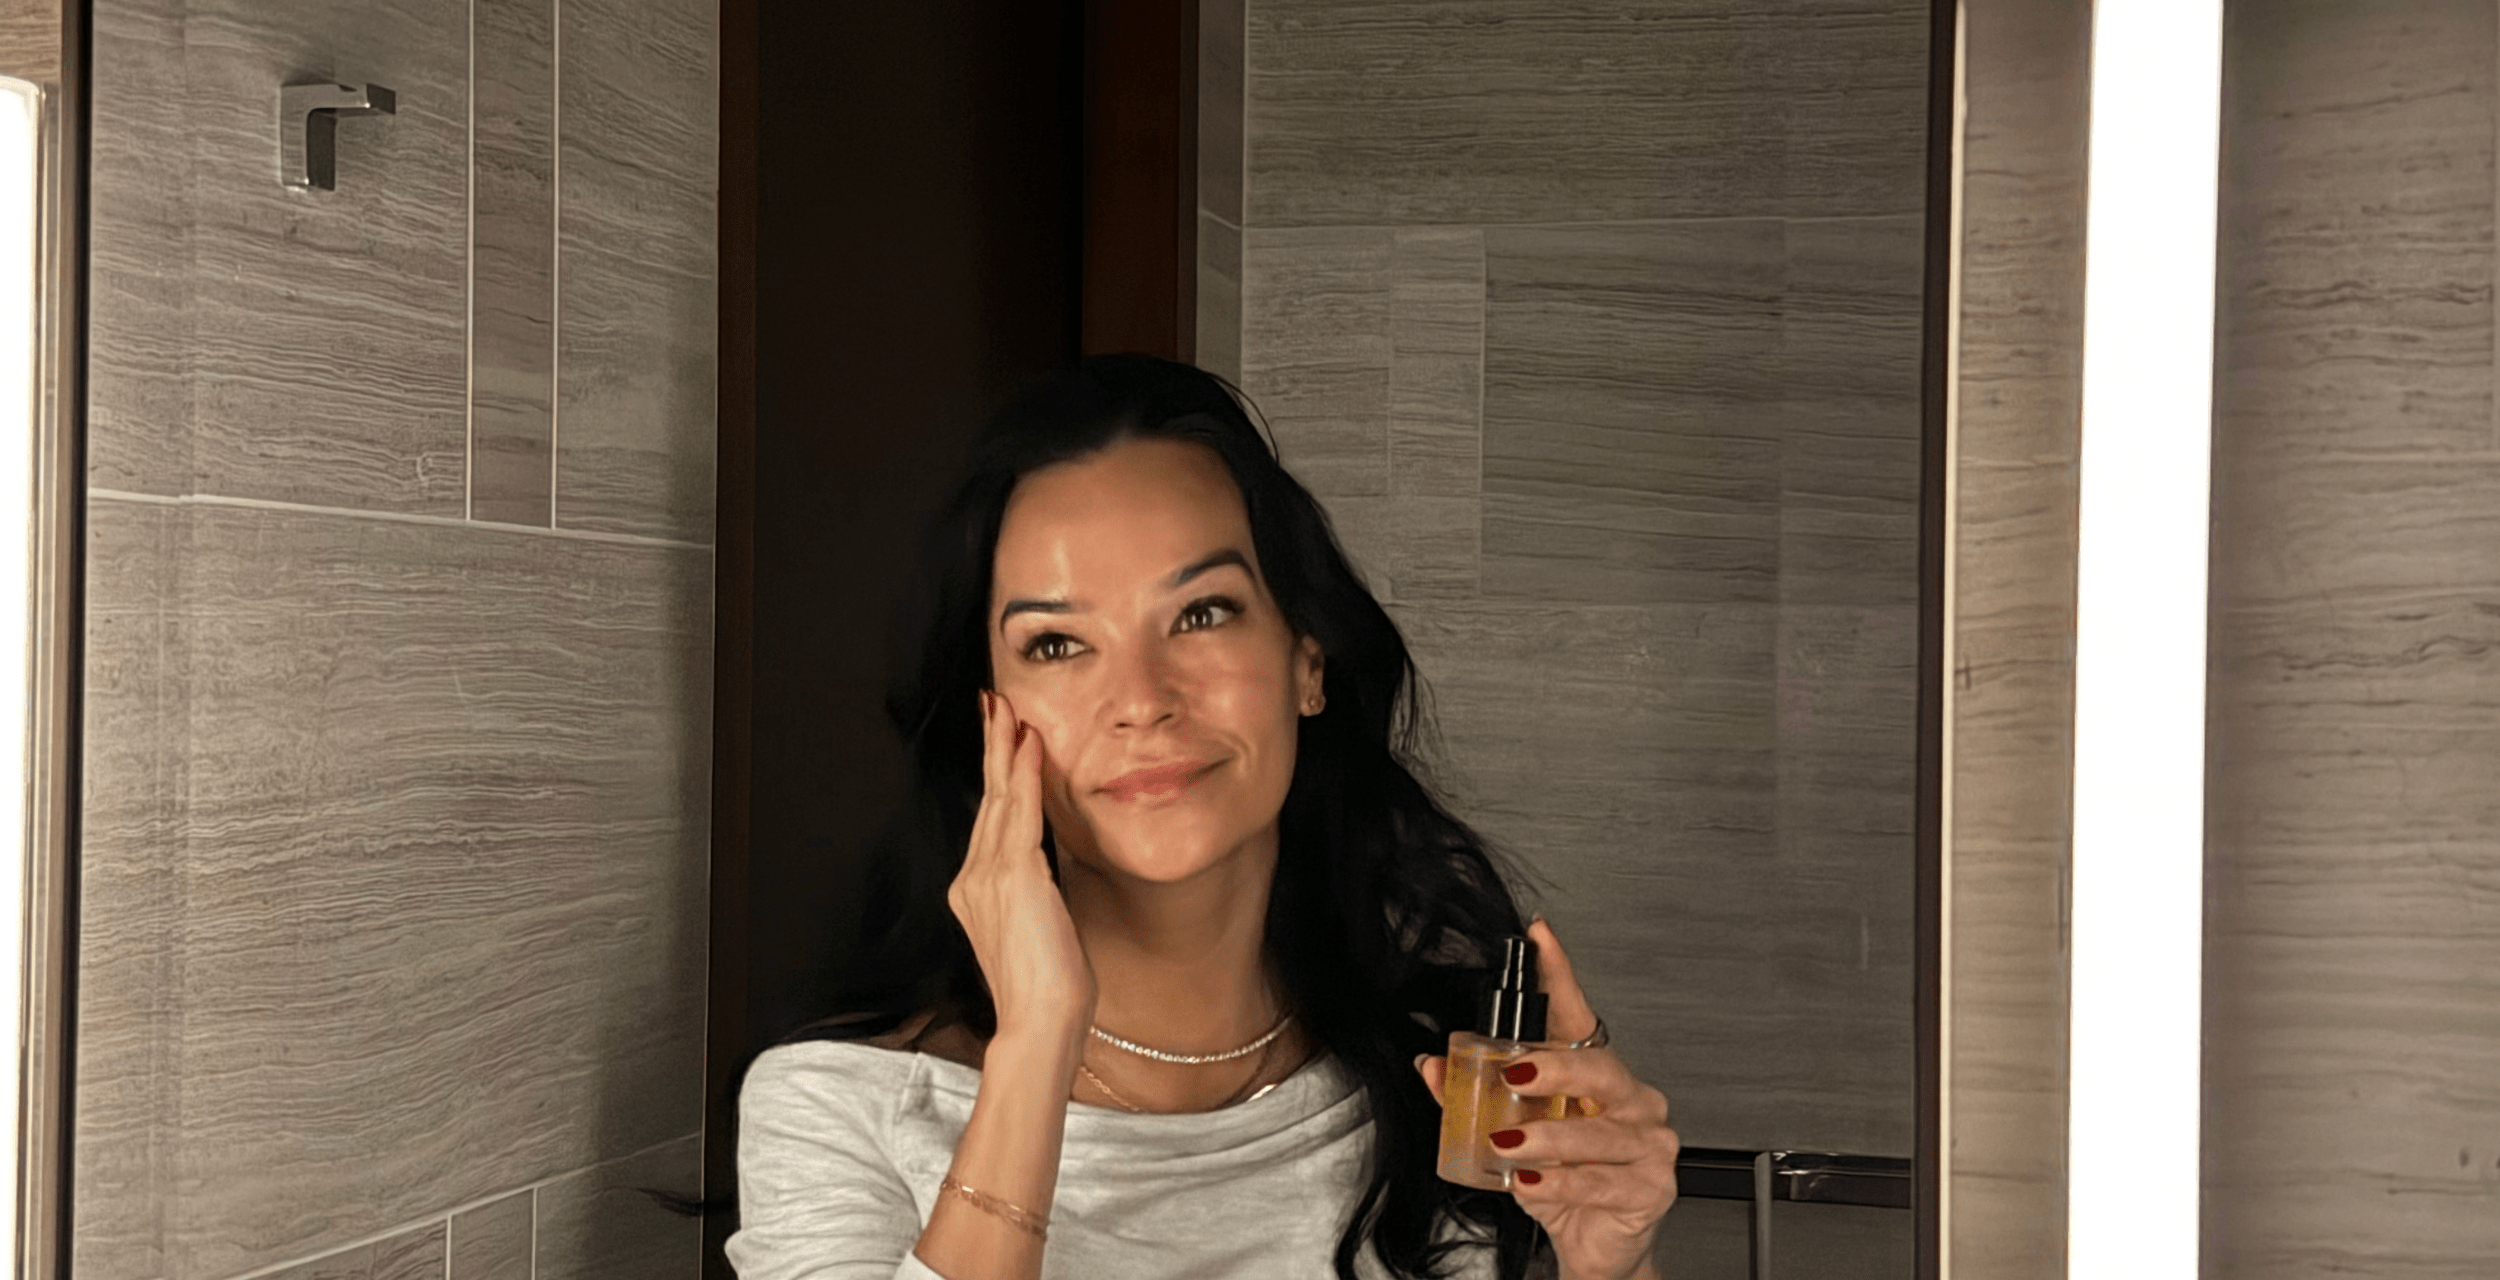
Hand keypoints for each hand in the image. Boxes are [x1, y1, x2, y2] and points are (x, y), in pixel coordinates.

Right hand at [947, 690, 1097, 1046]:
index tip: (997, 736)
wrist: (1040, 1021)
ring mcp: (989, 876)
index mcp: (973, 891)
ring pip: (1000, 797)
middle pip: (987, 798)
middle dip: (992, 746)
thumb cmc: (1047, 988)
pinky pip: (1022, 811)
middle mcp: (972, 879)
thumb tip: (1045, 874)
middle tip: (994, 702)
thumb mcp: (1036, 928)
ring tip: (1009, 709)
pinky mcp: (1016, 876)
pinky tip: (1030, 744)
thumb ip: (1033, 894)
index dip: (994, 774)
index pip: (987, 819)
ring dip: (1006, 748)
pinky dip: (1026, 774)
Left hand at [1415, 917, 1676, 1279]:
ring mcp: (1649, 1142)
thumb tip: (1433, 1067)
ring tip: (1511, 1147)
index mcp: (1597, 1076)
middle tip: (1515, 1072)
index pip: (1579, 1016)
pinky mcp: (1654, 1186)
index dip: (1560, 975)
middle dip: (1555, 1067)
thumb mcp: (1510, 1137)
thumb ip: (1471, 1101)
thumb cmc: (1560, 1183)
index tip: (1540, 937)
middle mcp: (1631, 1100)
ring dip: (1550, 1138)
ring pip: (1600, 1130)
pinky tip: (1537, 1182)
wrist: (1594, 1247)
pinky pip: (1605, 1179)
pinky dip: (1564, 1182)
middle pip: (1601, 1068)